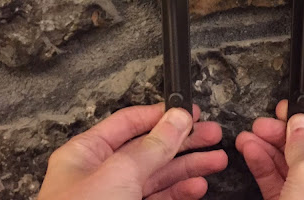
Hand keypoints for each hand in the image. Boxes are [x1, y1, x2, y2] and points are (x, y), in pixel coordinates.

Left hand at [38, 103, 227, 199]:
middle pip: (149, 148)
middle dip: (183, 141)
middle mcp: (100, 174)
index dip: (161, 115)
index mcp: (86, 154)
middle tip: (213, 134)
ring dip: (189, 167)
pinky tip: (198, 186)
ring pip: (158, 176)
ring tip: (217, 160)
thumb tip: (177, 118)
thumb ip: (152, 146)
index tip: (191, 112)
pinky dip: (180, 192)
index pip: (129, 123)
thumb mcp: (119, 174)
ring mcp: (116, 198)